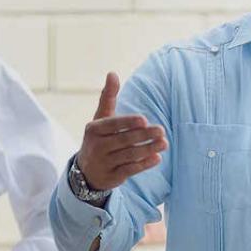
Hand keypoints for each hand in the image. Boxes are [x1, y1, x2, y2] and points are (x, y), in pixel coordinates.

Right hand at [77, 72, 166, 190]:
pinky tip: (157, 158)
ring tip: (164, 143)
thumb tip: (112, 73)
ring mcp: (104, 163)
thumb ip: (108, 97)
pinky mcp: (113, 177)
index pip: (112, 125)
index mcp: (94, 129)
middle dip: (143, 135)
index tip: (144, 120)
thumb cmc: (99, 138)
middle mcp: (97, 146)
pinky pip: (130, 170)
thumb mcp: (100, 118)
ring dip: (148, 149)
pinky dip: (144, 164)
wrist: (86, 171)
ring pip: (129, 156)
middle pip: (123, 140)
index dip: (127, 122)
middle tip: (161, 130)